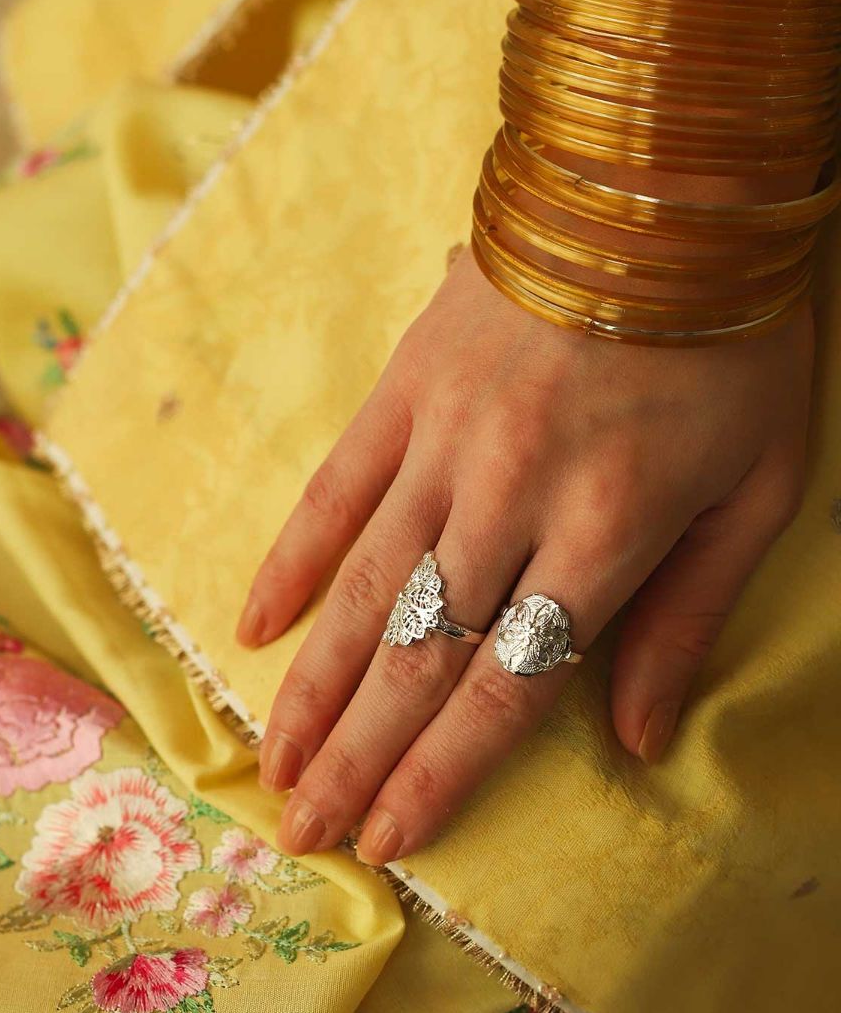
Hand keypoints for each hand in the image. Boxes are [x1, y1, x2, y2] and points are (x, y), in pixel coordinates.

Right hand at [236, 243, 812, 864]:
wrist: (667, 171)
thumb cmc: (735, 337)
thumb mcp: (760, 486)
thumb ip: (690, 617)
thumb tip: (643, 740)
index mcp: (607, 531)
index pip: (507, 686)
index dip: (443, 773)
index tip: (390, 842)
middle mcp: (510, 499)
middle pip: (418, 657)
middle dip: (356, 759)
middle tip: (301, 834)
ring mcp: (444, 442)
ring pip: (362, 591)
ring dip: (313, 689)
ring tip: (270, 764)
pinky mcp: (403, 388)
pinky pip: (333, 491)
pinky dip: (290, 563)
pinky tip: (252, 630)